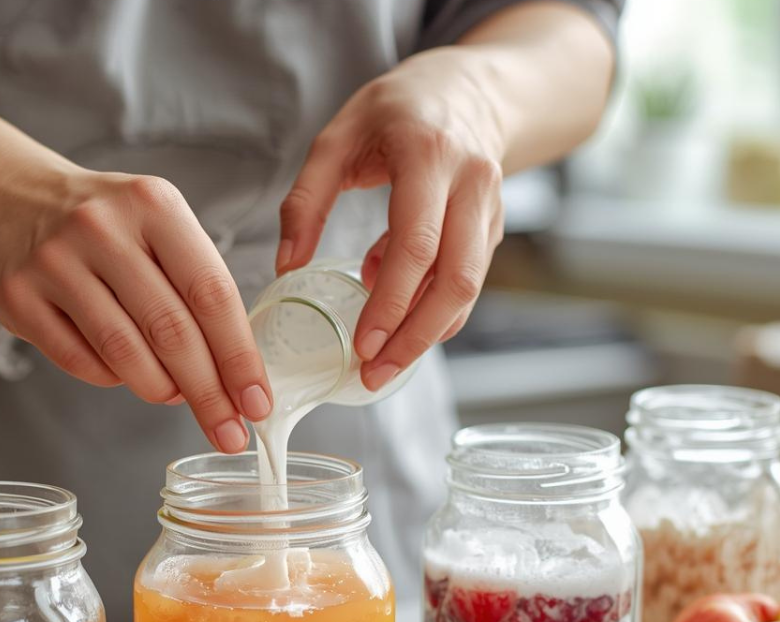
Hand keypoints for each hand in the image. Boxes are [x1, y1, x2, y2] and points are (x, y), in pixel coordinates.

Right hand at [0, 168, 271, 452]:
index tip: (257, 403)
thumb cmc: (101, 225)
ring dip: (161, 391)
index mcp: (154, 204)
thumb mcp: (157, 226)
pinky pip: (80, 361)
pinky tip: (125, 374)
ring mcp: (55, 262)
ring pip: (124, 352)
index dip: (240, 357)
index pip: (211, 293)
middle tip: (229, 432)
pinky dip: (112, 379)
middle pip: (172, 331)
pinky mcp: (19, 297)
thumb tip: (231, 376)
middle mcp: (103, 228)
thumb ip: (194, 288)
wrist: (5, 197)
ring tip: (176, 398)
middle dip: (208, 393)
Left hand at [278, 50, 505, 390]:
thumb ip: (305, 201)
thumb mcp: (336, 138)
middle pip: (455, 280)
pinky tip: (400, 325)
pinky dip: (436, 314)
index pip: (417, 245)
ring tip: (384, 365)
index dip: (391, 303)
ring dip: (427, 336)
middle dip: (413, 338)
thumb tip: (286, 267)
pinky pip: (468, 284)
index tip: (362, 345)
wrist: (470, 88)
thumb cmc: (396, 112)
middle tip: (375, 374)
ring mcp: (490, 209)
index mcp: (429, 156)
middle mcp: (471, 184)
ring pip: (469, 290)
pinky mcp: (493, 230)